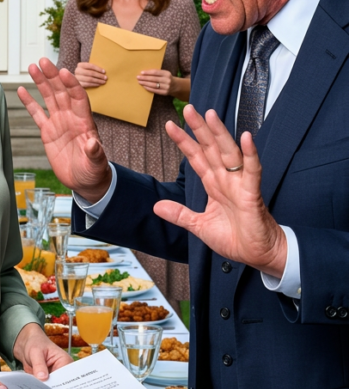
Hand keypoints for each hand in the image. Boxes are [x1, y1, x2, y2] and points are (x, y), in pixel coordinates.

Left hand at [13, 323, 72, 379]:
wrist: (26, 346)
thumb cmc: (34, 343)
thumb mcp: (35, 352)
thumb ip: (39, 364)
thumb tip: (42, 378)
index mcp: (65, 361)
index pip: (66, 377)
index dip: (60, 385)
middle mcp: (62, 370)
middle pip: (60, 385)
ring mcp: (54, 377)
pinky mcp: (47, 381)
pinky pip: (44, 388)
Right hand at [18, 58, 111, 202]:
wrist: (84, 181)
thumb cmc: (94, 172)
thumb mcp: (96, 164)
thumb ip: (95, 153)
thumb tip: (93, 143)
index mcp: (85, 122)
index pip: (78, 97)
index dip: (71, 84)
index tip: (63, 72)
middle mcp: (71, 118)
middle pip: (61, 91)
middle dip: (53, 76)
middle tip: (43, 61)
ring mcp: (59, 123)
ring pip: (49, 98)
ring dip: (42, 82)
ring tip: (33, 67)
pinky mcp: (48, 132)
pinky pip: (37, 114)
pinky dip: (29, 102)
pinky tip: (22, 90)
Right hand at [74, 62, 106, 87]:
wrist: (76, 81)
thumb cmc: (85, 73)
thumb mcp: (87, 68)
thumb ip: (93, 68)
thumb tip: (103, 71)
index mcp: (80, 65)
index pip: (90, 66)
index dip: (98, 69)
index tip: (104, 72)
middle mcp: (77, 71)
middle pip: (91, 73)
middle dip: (99, 76)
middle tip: (105, 78)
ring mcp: (77, 78)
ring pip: (90, 79)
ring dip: (98, 81)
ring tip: (103, 82)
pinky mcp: (78, 84)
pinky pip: (88, 84)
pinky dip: (94, 84)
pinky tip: (98, 84)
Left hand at [137, 69, 173, 95]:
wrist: (176, 86)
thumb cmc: (167, 78)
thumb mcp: (165, 74)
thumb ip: (157, 73)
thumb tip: (145, 73)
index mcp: (167, 73)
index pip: (155, 72)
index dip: (148, 72)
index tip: (141, 72)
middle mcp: (167, 80)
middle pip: (153, 79)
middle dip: (145, 78)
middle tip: (138, 77)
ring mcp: (166, 87)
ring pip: (153, 85)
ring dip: (145, 83)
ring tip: (139, 82)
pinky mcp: (164, 92)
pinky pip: (155, 90)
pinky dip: (148, 88)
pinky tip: (144, 86)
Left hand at [154, 105, 287, 276]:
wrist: (257, 254)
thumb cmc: (234, 238)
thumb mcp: (199, 226)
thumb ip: (179, 214)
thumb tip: (156, 206)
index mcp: (213, 185)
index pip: (196, 157)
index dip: (184, 141)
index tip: (170, 125)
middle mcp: (226, 179)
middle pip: (210, 148)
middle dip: (199, 129)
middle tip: (188, 109)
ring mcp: (239, 184)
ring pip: (228, 153)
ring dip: (219, 134)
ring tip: (210, 115)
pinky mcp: (252, 193)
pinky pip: (252, 170)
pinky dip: (250, 154)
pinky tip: (245, 138)